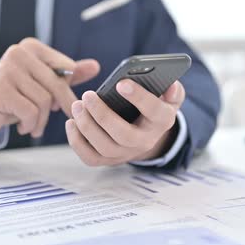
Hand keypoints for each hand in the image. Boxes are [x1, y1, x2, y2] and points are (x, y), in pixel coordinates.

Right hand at [0, 38, 99, 137]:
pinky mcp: (0, 90)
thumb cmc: (15, 95)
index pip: (66, 67)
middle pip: (56, 85)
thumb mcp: (42, 82)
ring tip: (32, 125)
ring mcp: (7, 70)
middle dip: (58, 106)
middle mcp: (18, 53)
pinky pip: (30, 112)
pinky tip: (22, 127)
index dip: (65, 89)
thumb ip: (67, 74)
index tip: (57, 102)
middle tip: (53, 117)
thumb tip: (95, 67)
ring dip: (41, 120)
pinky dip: (30, 124)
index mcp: (32, 47)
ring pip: (44, 101)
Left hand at [66, 80, 184, 165]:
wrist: (144, 133)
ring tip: (77, 105)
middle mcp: (145, 141)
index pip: (154, 111)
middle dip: (103, 115)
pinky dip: (77, 141)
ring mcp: (125, 154)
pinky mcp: (107, 161)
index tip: (121, 83)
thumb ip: (172, 89)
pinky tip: (71, 122)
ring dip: (87, 126)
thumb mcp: (167, 97)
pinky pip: (90, 157)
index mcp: (162, 121)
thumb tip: (171, 85)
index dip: (139, 97)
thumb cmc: (151, 107)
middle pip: (124, 134)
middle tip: (88, 95)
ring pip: (104, 147)